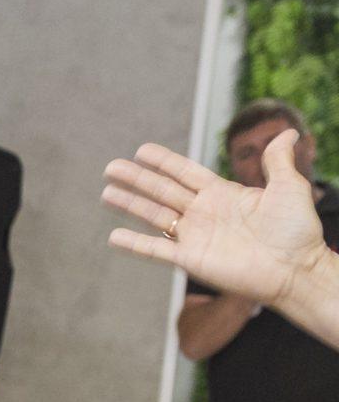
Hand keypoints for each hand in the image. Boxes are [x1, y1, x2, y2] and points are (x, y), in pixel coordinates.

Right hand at [106, 131, 328, 307]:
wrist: (294, 268)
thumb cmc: (296, 230)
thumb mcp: (290, 187)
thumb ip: (278, 161)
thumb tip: (285, 132)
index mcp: (223, 193)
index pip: (185, 173)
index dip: (164, 162)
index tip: (141, 151)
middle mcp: (204, 213)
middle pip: (162, 191)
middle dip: (136, 179)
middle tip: (111, 168)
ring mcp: (195, 236)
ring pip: (154, 216)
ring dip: (130, 205)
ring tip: (106, 193)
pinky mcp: (190, 259)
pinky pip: (156, 250)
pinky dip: (135, 244)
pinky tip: (113, 236)